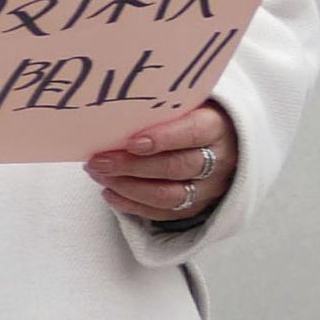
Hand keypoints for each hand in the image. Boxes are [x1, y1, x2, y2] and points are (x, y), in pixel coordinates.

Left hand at [89, 104, 236, 225]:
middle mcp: (218, 161)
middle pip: (175, 167)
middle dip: (132, 166)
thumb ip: (161, 111)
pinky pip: (162, 213)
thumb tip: (114, 116)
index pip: (193, 133)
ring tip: (99, 174)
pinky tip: (109, 192)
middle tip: (99, 161)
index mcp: (217, 128)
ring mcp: (208, 189)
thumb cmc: (190, 118)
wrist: (219, 143)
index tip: (131, 142)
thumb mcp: (185, 106)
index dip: (163, 139)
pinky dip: (131, 205)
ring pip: (168, 195)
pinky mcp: (195, 207)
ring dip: (127, 187)